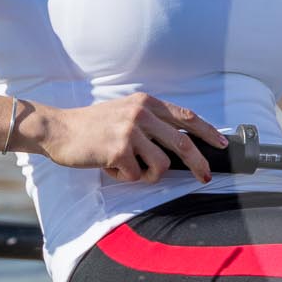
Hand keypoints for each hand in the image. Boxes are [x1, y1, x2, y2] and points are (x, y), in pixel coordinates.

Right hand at [20, 93, 227, 183]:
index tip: (222, 145)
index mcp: (146, 103)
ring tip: (130, 168)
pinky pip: (135, 175)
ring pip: (160, 166)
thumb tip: (182, 142)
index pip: (186, 117)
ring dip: (148, 175)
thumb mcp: (126, 112)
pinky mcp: (118, 150)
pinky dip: (124, 177)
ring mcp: (130, 131)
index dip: (208, 132)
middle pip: (182, 145)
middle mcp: (141, 114)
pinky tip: (110, 166)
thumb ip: (151, 121)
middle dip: (198, 165)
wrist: (59, 129)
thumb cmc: (94, 125)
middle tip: (204, 178)